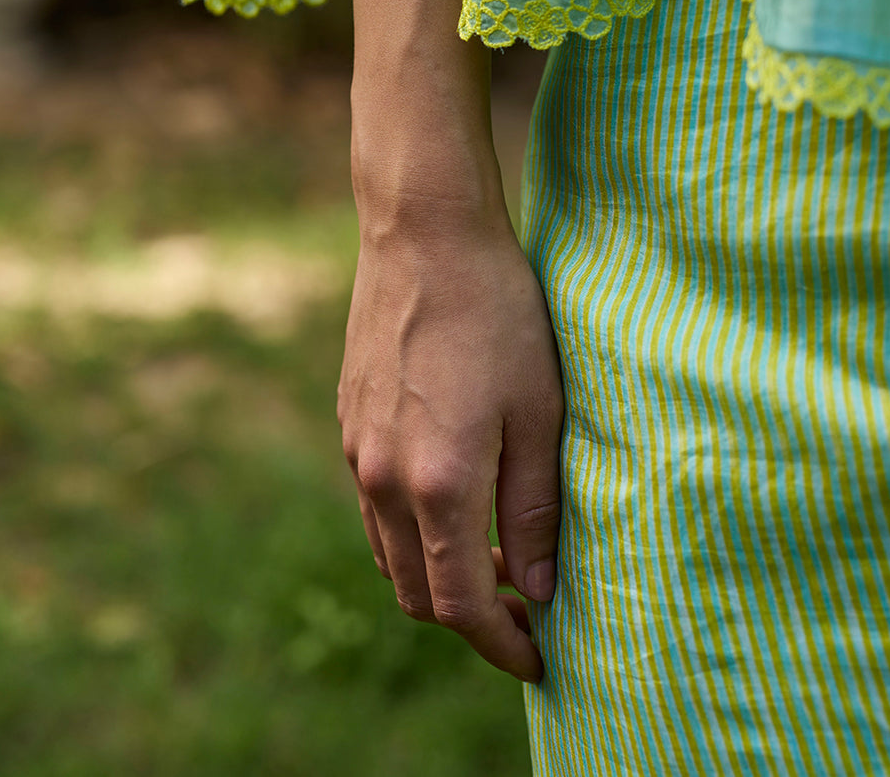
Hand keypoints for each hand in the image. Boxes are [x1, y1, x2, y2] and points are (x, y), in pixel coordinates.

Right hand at [336, 204, 564, 682]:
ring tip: (495, 556)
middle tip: (526, 607)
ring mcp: (358, 450)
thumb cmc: (497, 313)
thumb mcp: (539, 410)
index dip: (503, 645)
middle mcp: (384, 479)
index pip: (461, 606)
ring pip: (388, 554)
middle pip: (416, 594)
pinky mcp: (350, 421)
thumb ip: (536, 508)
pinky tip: (455, 497)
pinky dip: (410, 530)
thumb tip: (540, 587)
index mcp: (437, 485)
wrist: (424, 233)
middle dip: (470, 618)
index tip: (540, 657)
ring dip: (436, 575)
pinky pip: (373, 506)